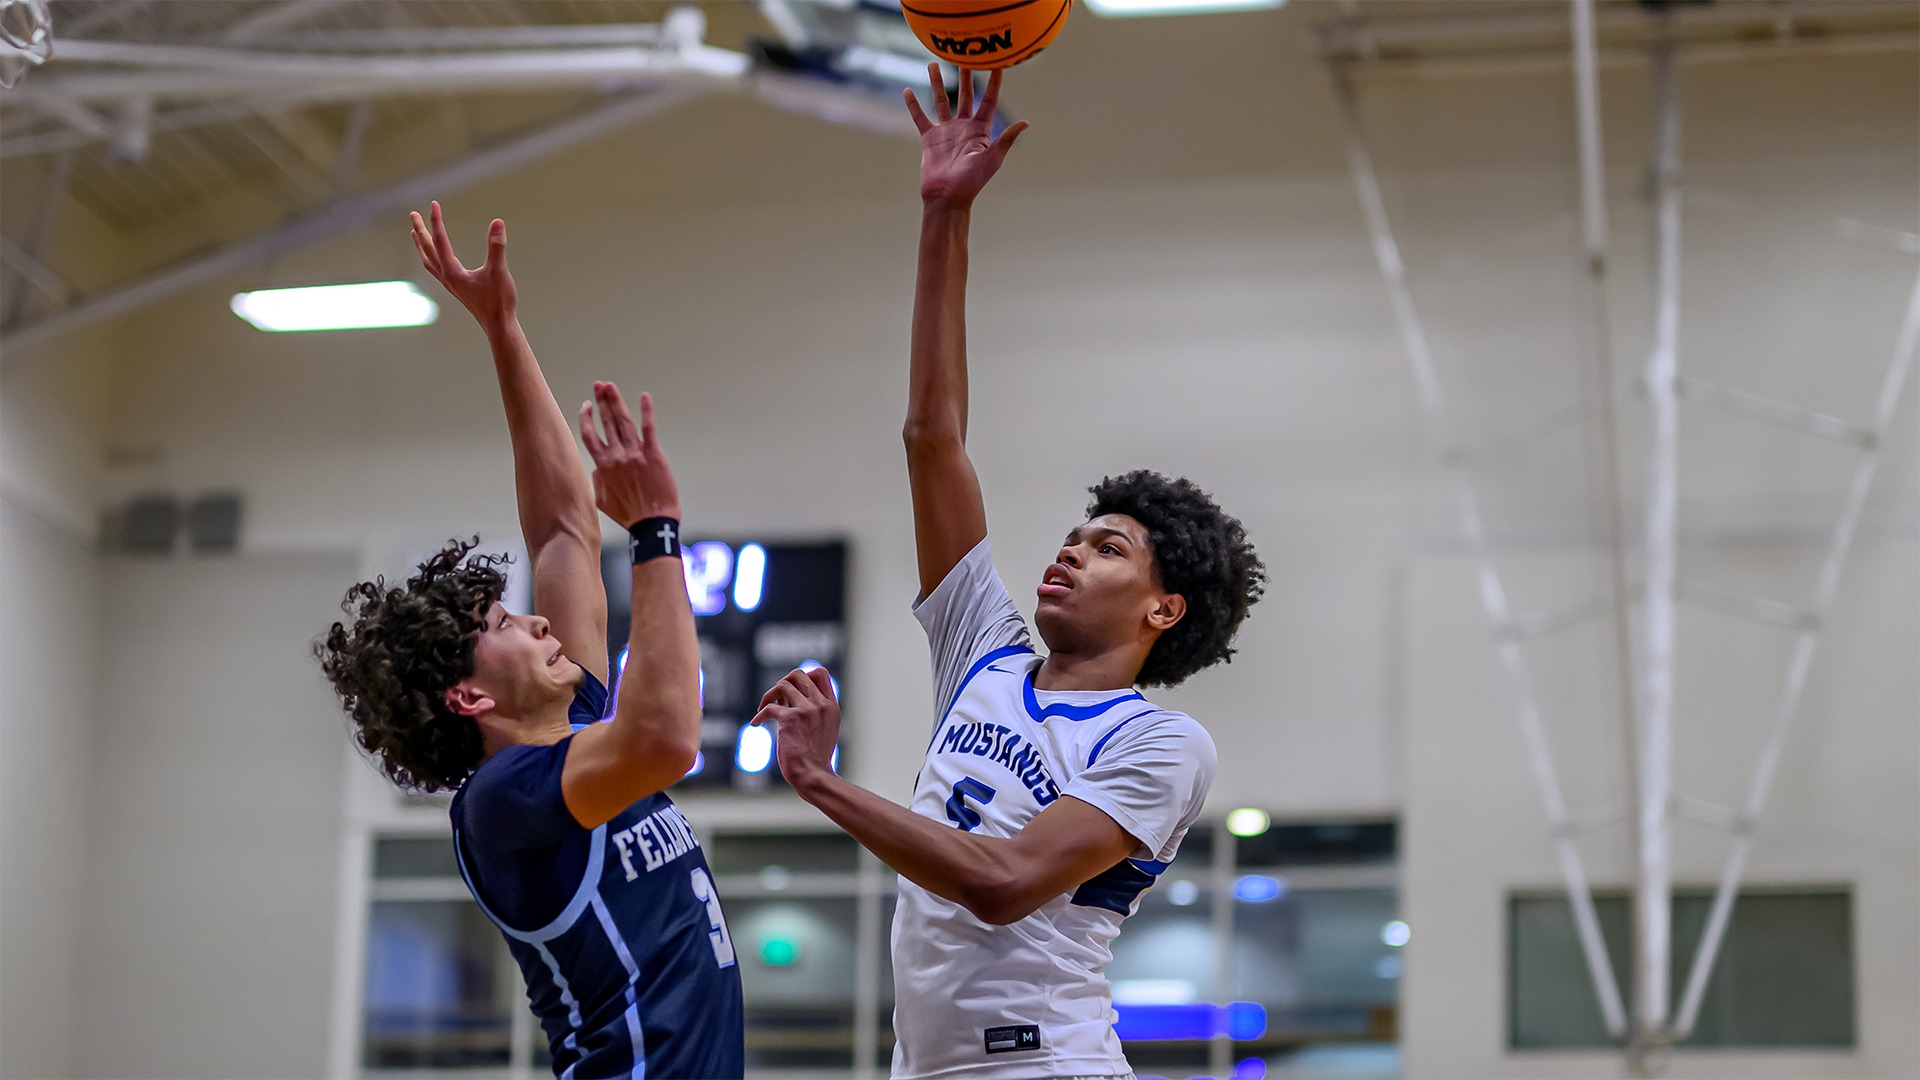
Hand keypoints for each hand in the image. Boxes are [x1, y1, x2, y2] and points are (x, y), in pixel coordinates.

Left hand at [411, 200, 515, 331]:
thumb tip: (497, 222)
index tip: (433, 204)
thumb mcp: (499, 271)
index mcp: (452, 271)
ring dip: (421, 245)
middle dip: (420, 230)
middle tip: (413, 214)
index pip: (440, 240)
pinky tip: (436, 257)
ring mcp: (449, 284)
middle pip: (427, 249)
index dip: (436, 220)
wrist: (498, 325)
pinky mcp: (456, 289)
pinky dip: (430, 258)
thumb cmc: (499, 300)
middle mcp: (446, 277)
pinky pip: (436, 269)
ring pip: (428, 261)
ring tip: (415, 233)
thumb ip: (497, 246)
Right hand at [578, 382, 680, 526]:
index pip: (589, 435)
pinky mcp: (654, 454)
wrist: (652, 522)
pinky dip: (646, 411)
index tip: (586, 406)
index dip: (586, 418)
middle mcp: (617, 455)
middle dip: (601, 401)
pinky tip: (644, 397)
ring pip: (623, 421)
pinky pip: (649, 428)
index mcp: (602, 465)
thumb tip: (596, 468)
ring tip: (610, 386)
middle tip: (599, 385)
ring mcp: (635, 453)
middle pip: (606, 422)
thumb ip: (597, 480)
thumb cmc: (628, 515)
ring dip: (616, 402)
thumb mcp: (601, 501)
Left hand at [753, 666, 840, 788]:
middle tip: (777, 699)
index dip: (803, 677)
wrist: (812, 774)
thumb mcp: (825, 728)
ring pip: (783, 685)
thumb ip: (815, 710)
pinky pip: (769, 707)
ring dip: (769, 695)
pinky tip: (756, 723)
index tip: (793, 691)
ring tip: (764, 708)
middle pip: (798, 674)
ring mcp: (806, 710)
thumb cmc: (815, 756)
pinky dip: (759, 715)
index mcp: (831, 706)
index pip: (820, 673)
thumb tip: (791, 698)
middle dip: (783, 683)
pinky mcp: (790, 719)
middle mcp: (820, 704)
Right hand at [904, 64, 1027, 206]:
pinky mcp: (930, 139)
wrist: (948, 196)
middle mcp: (964, 127)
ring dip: (937, 83)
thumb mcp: (992, 159)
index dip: (993, 82)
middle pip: (965, 95)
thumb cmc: (972, 182)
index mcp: (981, 130)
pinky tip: (908, 90)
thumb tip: (1026, 123)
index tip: (995, 63)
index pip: (988, 100)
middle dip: (964, 76)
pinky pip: (921, 118)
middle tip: (962, 55)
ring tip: (933, 64)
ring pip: (941, 101)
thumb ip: (1006, 139)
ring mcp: (947, 131)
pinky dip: (913, 105)